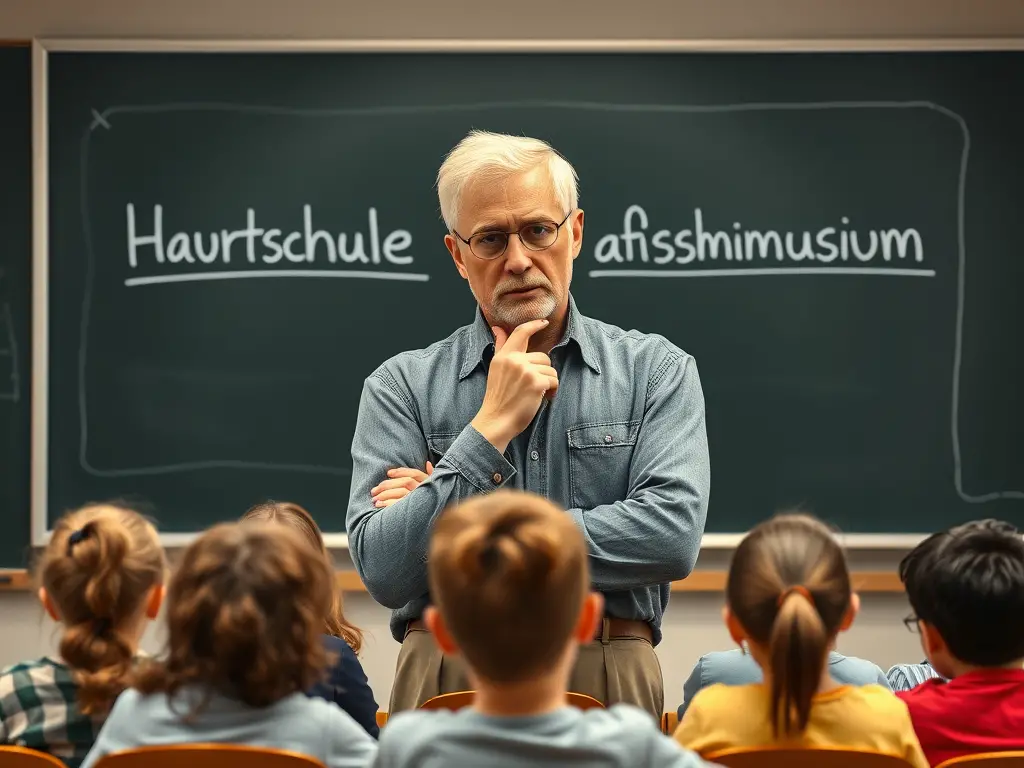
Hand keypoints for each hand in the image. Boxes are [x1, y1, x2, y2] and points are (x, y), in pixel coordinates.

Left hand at [370, 462, 433, 507]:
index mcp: (428, 483)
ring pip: (401, 492)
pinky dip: (387, 504)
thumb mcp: (436, 486)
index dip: (401, 472)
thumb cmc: (436, 502)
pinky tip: (379, 505)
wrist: (439, 520)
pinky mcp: (413, 512)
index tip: (388, 473)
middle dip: (387, 484)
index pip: (414, 473)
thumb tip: (427, 462)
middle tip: (374, 490)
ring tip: (374, 498)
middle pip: (404, 482)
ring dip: (385, 494)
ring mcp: (419, 500)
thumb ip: (431, 474)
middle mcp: (423, 491)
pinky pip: (399, 505)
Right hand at [471, 319, 558, 452]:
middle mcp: (514, 360)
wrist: (496, 420)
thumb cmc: (498, 398)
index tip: (544, 321)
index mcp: (503, 356)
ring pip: (551, 369)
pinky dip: (552, 390)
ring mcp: (525, 370)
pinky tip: (543, 398)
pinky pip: (554, 380)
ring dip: (548, 382)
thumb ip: (500, 347)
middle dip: (543, 371)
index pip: (520, 333)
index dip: (534, 325)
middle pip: (543, 356)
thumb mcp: (496, 369)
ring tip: (536, 394)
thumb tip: (498, 328)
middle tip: (534, 386)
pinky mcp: (536, 382)